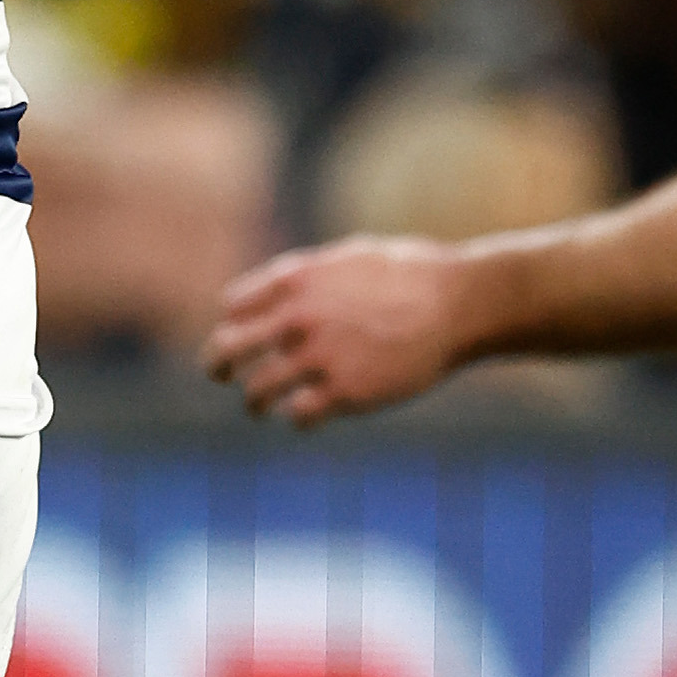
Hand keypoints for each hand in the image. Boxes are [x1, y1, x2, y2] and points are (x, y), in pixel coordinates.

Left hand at [204, 237, 468, 423]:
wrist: (459, 303)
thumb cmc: (413, 274)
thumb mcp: (350, 258)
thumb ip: (310, 276)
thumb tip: (281, 291)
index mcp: (295, 279)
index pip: (234, 305)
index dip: (236, 321)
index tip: (245, 332)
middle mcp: (297, 317)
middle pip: (227, 347)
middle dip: (217, 364)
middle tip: (220, 374)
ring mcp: (319, 356)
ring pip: (257, 391)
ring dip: (255, 402)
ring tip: (259, 408)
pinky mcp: (344, 392)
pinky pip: (299, 416)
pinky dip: (297, 419)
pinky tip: (306, 416)